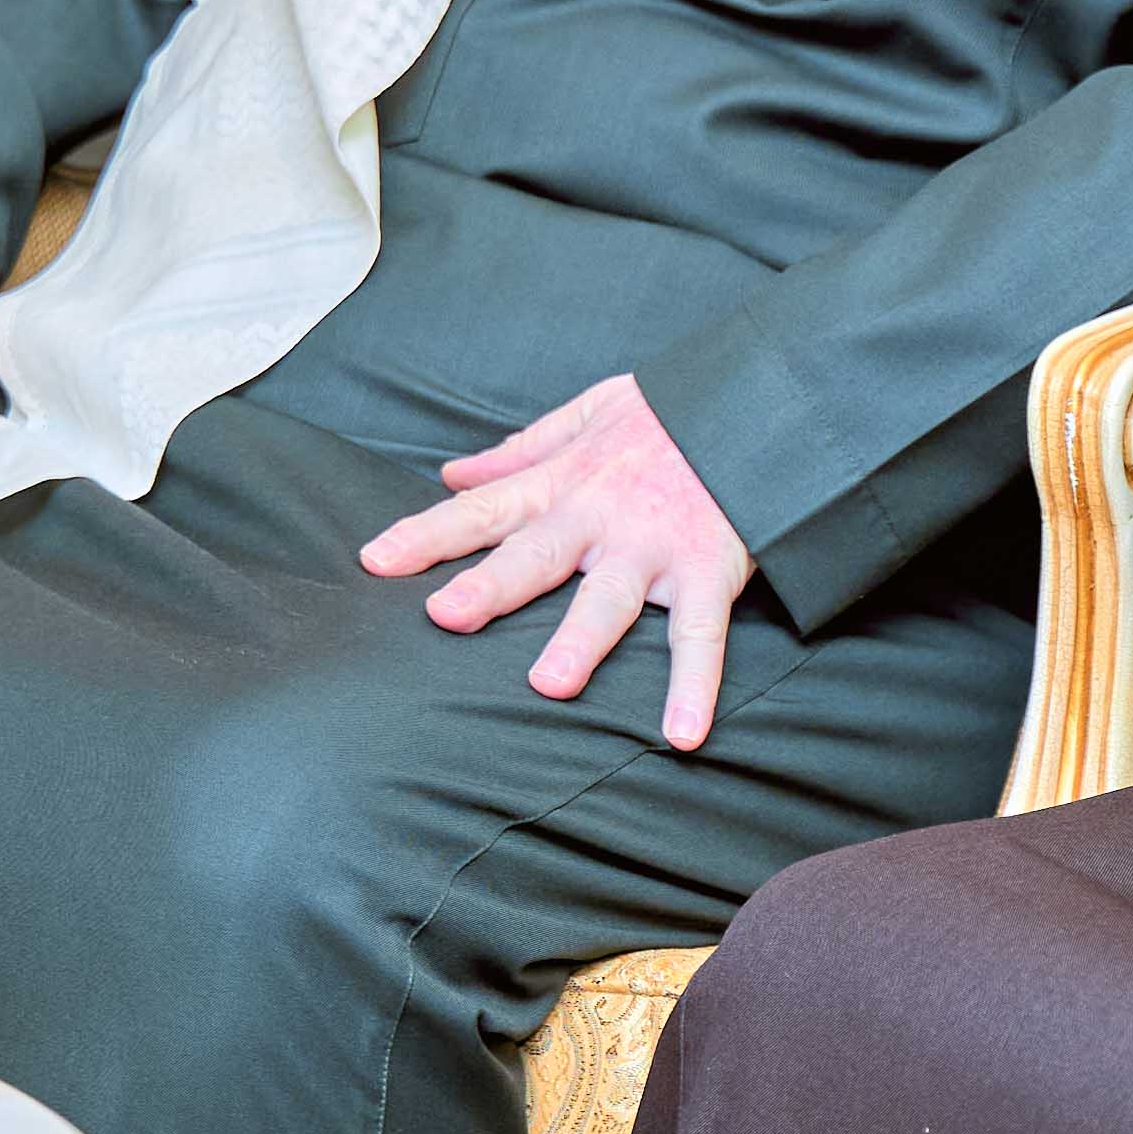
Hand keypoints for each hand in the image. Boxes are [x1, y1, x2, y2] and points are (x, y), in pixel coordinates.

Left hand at [360, 375, 752, 749]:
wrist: (758, 400)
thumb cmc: (668, 413)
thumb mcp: (589, 411)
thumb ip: (520, 450)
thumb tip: (451, 473)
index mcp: (564, 480)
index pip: (482, 509)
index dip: (427, 534)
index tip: (374, 561)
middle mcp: (599, 515)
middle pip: (534, 555)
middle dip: (490, 586)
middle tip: (446, 615)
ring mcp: (653, 545)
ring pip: (609, 598)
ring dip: (580, 641)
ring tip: (548, 685)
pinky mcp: (707, 569)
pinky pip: (700, 633)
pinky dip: (695, 684)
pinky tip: (683, 734)